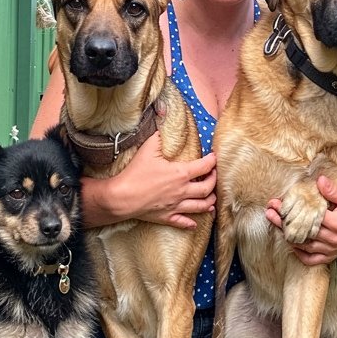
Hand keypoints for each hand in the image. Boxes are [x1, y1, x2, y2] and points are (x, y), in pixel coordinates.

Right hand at [100, 132, 215, 229]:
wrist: (122, 197)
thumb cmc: (135, 173)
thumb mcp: (148, 148)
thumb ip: (159, 134)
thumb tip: (163, 115)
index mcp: (181, 174)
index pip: (204, 167)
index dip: (212, 161)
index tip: (214, 158)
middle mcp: (182, 191)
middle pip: (207, 189)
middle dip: (214, 182)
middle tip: (213, 176)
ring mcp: (176, 206)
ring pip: (200, 207)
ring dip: (208, 202)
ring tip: (211, 199)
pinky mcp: (167, 217)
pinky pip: (183, 222)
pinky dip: (191, 223)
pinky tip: (194, 223)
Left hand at [265, 175, 336, 266]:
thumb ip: (334, 190)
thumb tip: (318, 181)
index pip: (308, 217)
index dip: (291, 210)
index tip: (278, 202)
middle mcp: (332, 239)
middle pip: (302, 232)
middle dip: (283, 222)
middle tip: (269, 211)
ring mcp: (331, 249)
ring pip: (303, 246)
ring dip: (286, 235)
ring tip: (274, 222)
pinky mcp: (331, 255)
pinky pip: (310, 259)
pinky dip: (299, 252)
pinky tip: (291, 242)